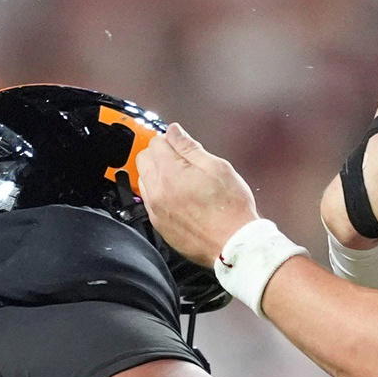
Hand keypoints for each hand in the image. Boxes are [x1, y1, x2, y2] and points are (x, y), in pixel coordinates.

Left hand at [136, 124, 259, 267]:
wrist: (234, 244)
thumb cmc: (231, 208)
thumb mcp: (218, 168)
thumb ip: (190, 147)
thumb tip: (175, 132)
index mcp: (170, 172)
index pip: (156, 142)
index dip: (171, 140)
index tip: (182, 145)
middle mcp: (157, 191)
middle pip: (143, 159)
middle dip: (159, 154)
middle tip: (182, 161)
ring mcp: (155, 209)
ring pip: (143, 180)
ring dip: (157, 174)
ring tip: (182, 180)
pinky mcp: (159, 224)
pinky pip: (149, 201)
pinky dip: (159, 194)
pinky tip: (180, 198)